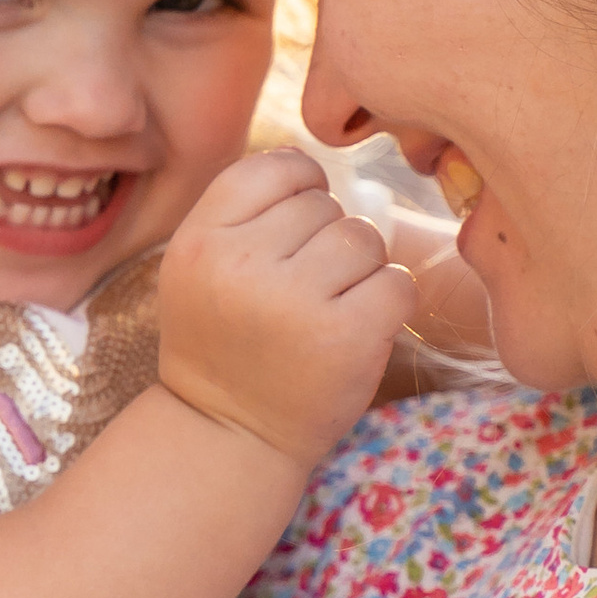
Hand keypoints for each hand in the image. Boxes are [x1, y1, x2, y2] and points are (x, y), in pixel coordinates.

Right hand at [157, 152, 416, 470]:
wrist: (228, 434)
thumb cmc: (224, 340)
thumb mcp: (201, 267)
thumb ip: (246, 211)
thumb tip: (319, 163)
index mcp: (199, 241)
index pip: (276, 167)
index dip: (300, 187)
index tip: (295, 227)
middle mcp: (241, 265)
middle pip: (324, 204)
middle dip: (325, 239)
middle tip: (301, 290)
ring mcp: (296, 302)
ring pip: (364, 238)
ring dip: (360, 269)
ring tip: (327, 309)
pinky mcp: (348, 338)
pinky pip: (396, 281)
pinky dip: (387, 302)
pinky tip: (355, 329)